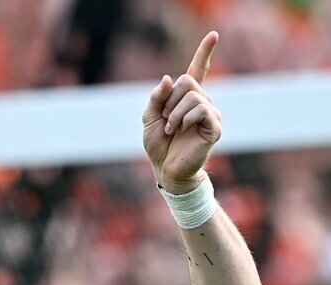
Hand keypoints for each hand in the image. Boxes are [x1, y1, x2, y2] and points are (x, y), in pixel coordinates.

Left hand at [142, 31, 221, 193]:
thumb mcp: (149, 118)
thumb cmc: (159, 146)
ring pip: (193, 96)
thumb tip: (168, 79)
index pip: (198, 70)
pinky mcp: (214, 127)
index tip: (213, 35)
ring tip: (170, 129)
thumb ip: (156, 98)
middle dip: (170, 100)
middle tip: (165, 120)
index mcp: (188, 98)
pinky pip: (201, 109)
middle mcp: (202, 102)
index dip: (205, 52)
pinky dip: (185, 118)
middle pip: (187, 81)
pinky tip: (181, 130)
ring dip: (175, 113)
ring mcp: (211, 114)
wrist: (166, 170)